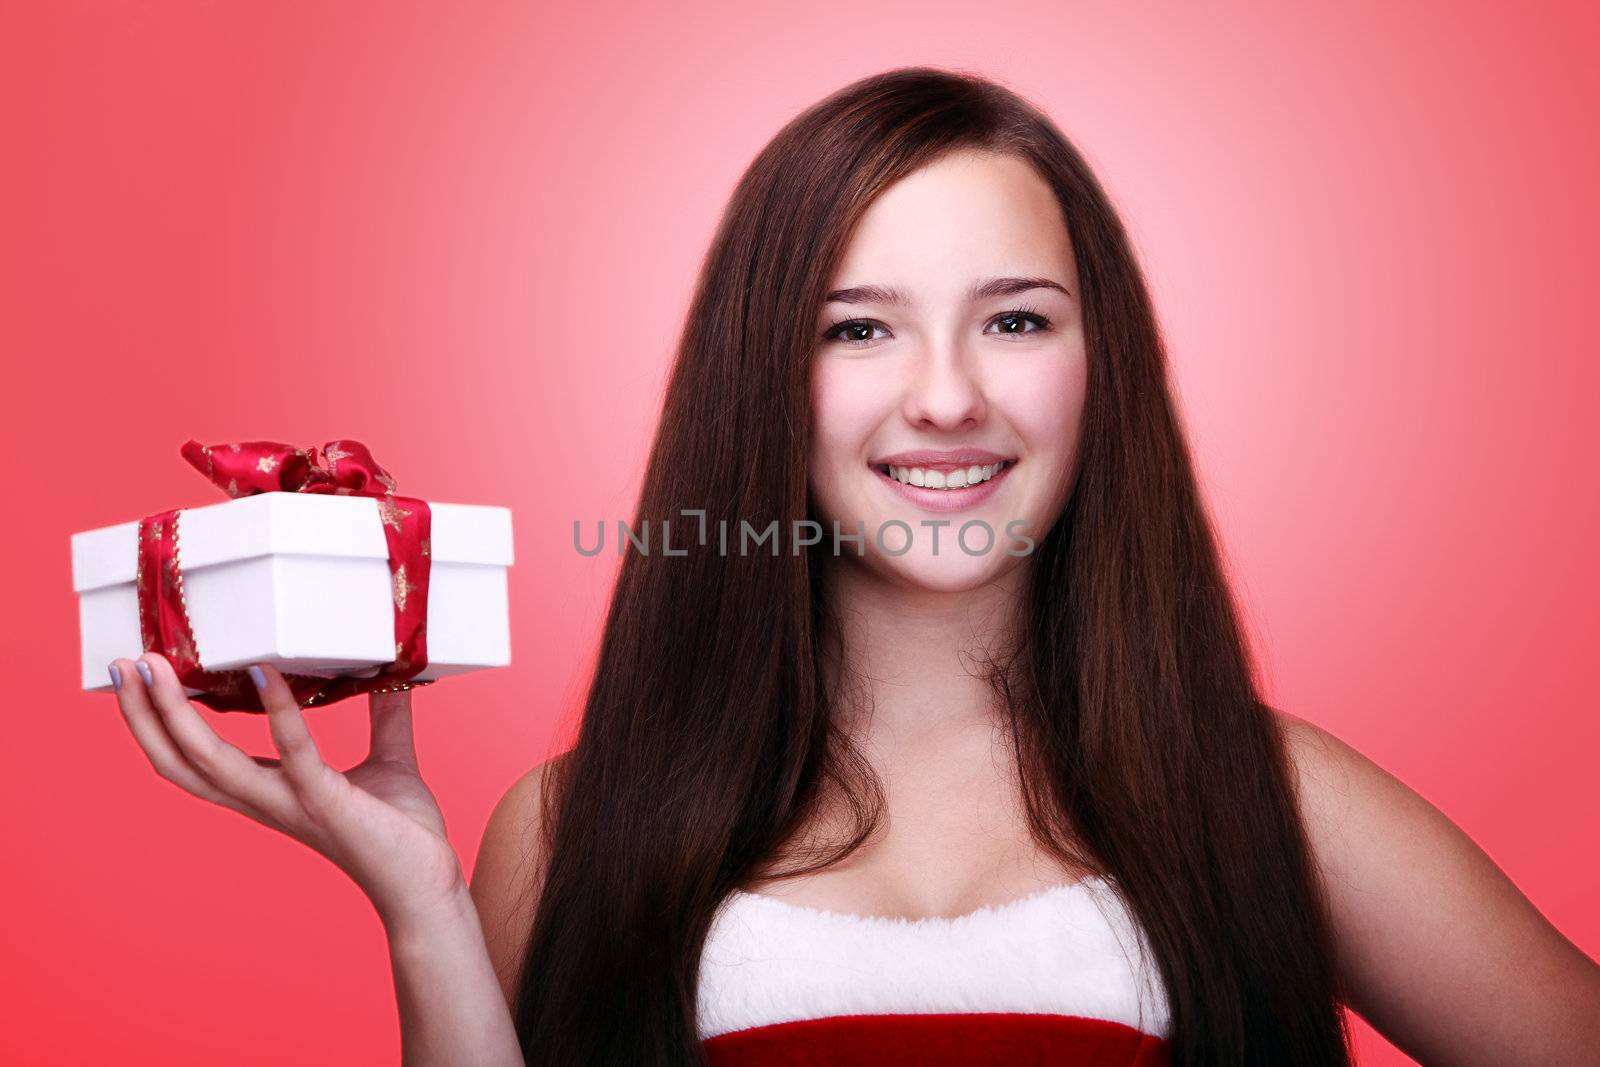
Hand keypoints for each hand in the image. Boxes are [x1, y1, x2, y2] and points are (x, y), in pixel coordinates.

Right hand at [110, 653, 466, 929]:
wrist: (427, 886)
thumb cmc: (402, 832)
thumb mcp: (389, 760)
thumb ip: (385, 717)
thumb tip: (395, 672)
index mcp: (270, 791)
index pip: (195, 759)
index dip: (162, 722)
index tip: (143, 676)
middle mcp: (267, 801)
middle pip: (181, 761)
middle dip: (146, 715)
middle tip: (125, 664)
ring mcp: (291, 804)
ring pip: (211, 763)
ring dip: (178, 715)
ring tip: (161, 667)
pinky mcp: (326, 803)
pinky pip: (294, 754)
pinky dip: (279, 713)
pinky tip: (264, 674)